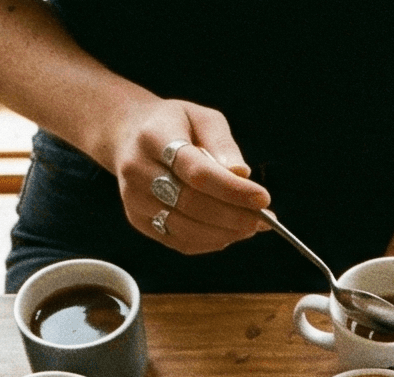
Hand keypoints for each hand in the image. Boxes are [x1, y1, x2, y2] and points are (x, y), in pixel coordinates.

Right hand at [105, 98, 268, 255]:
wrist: (129, 137)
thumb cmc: (175, 125)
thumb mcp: (202, 118)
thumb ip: (223, 144)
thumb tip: (241, 174)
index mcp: (154, 138)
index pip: (197, 171)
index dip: (232, 189)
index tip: (263, 198)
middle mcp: (138, 171)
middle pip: (192, 203)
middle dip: (234, 216)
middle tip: (264, 219)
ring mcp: (135, 199)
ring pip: (186, 228)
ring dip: (225, 233)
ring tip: (250, 226)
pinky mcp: (138, 220)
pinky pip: (178, 241)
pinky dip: (209, 242)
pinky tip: (228, 232)